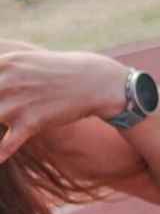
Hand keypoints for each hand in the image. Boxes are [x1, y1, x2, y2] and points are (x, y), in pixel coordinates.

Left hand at [0, 48, 128, 161]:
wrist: (97, 82)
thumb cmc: (59, 71)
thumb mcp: (26, 60)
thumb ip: (2, 70)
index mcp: (5, 64)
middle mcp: (8, 82)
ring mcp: (19, 103)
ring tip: (1, 126)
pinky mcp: (32, 122)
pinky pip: (6, 144)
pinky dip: (0, 153)